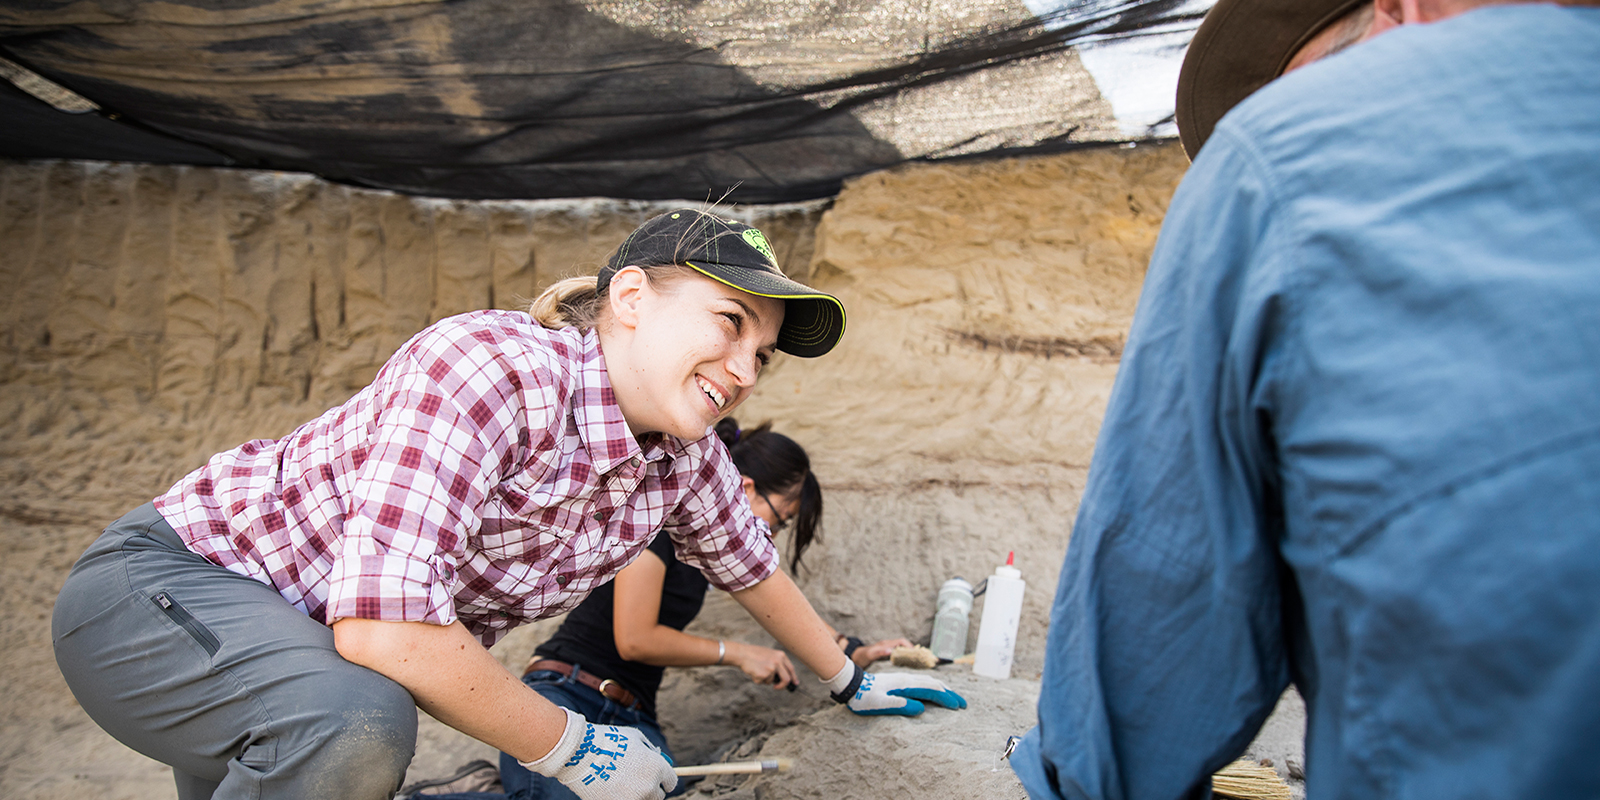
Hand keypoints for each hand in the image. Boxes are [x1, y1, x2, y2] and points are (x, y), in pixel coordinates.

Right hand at [521, 708, 676, 799]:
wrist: (581, 754)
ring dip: (637, 794)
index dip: (664, 779)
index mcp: (657, 767)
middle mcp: (649, 786)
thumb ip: (650, 750)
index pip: (671, 782)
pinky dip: (621, 798)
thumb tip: (657, 757)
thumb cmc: (608, 741)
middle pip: (658, 796)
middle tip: (637, 781)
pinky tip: (612, 789)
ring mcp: (633, 799)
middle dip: (650, 788)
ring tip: (622, 784)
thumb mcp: (635, 737)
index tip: (656, 778)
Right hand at [728, 641, 798, 689]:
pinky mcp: (764, 674)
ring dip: (764, 680)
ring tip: (757, 670)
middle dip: (782, 686)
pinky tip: (753, 672)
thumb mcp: (770, 655)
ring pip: (771, 681)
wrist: (742, 654)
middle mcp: (778, 661)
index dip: (794, 677)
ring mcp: (771, 668)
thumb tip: (782, 678)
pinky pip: (762, 682)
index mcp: (781, 655)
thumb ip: (778, 663)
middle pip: (786, 679)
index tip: (795, 684)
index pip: (791, 669)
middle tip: (776, 687)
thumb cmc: (754, 654)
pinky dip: (757, 680)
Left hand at [824, 663, 966, 716]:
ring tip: (953, 698)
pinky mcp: (900, 683)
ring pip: (929, 682)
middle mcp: (907, 680)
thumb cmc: (864, 697)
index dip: (946, 698)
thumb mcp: (880, 704)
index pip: (932, 690)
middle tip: (963, 704)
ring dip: (943, 690)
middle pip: (934, 684)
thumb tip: (922, 708)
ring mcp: (904, 680)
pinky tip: (933, 694)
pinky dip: (933, 688)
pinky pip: (922, 684)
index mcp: (905, 685)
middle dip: (950, 694)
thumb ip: (900, 705)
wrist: (851, 684)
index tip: (958, 707)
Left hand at [851, 637, 913, 667]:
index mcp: (886, 644)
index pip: (901, 641)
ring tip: (917, 661)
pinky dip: (904, 656)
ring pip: (902, 648)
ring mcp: (888, 648)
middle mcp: (888, 645)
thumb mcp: (870, 655)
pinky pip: (898, 653)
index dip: (910, 646)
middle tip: (920, 657)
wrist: (856, 657)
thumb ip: (880, 652)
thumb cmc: (863, 656)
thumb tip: (891, 651)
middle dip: (912, 649)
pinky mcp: (887, 653)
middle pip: (904, 644)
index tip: (916, 653)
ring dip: (909, 653)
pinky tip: (907, 663)